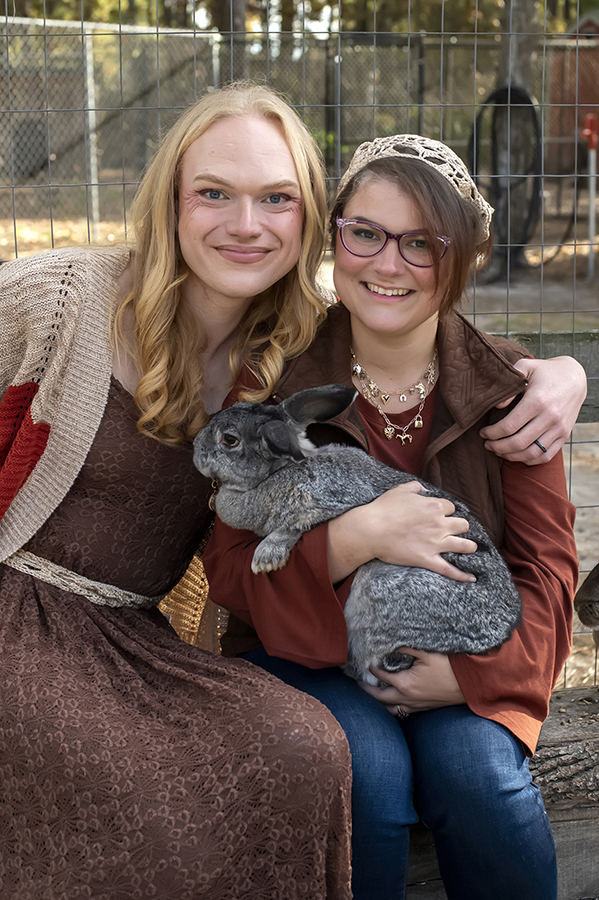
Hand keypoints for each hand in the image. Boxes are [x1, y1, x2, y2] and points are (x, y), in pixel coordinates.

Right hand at [327, 481, 476, 583]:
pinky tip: (472, 578)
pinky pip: (450, 569)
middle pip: (463, 525)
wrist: (370, 530)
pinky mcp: (428, 559)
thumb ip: (417, 487)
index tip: (440, 514)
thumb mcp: (400, 490)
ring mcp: (436, 543)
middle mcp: (439, 524)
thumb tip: (427, 491)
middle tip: (454, 530)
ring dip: (469, 546)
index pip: (451, 507)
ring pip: (464, 546)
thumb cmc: (383, 509)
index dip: (446, 511)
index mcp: (434, 506)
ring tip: (470, 548)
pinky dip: (462, 575)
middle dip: (459, 526)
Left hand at [360, 648, 465, 714]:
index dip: (372, 669)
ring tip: (372, 695)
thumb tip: (392, 643)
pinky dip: (394, 709)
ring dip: (379, 703)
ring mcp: (416, 706)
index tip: (366, 662)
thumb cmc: (450, 667)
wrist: (470, 684)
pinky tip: (393, 703)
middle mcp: (407, 698)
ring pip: (391, 709)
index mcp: (405, 684)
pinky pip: (403, 713)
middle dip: (368, 691)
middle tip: (358, 684)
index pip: (381, 676)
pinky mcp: (424, 709)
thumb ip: (406, 648)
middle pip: (380, 698)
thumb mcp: (427, 653)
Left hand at [480, 356, 586, 464]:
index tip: (483, 433)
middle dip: (497, 447)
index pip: (509, 426)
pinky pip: (545, 456)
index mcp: (537, 401)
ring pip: (531, 453)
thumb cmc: (545, 372)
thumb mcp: (526, 367)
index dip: (492, 433)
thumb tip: (498, 406)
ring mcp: (559, 428)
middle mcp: (550, 417)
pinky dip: (529, 460)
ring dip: (511, 456)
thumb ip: (508, 384)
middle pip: (518, 442)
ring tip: (499, 451)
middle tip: (487, 444)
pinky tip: (517, 454)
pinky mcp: (564, 435)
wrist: (574, 377)